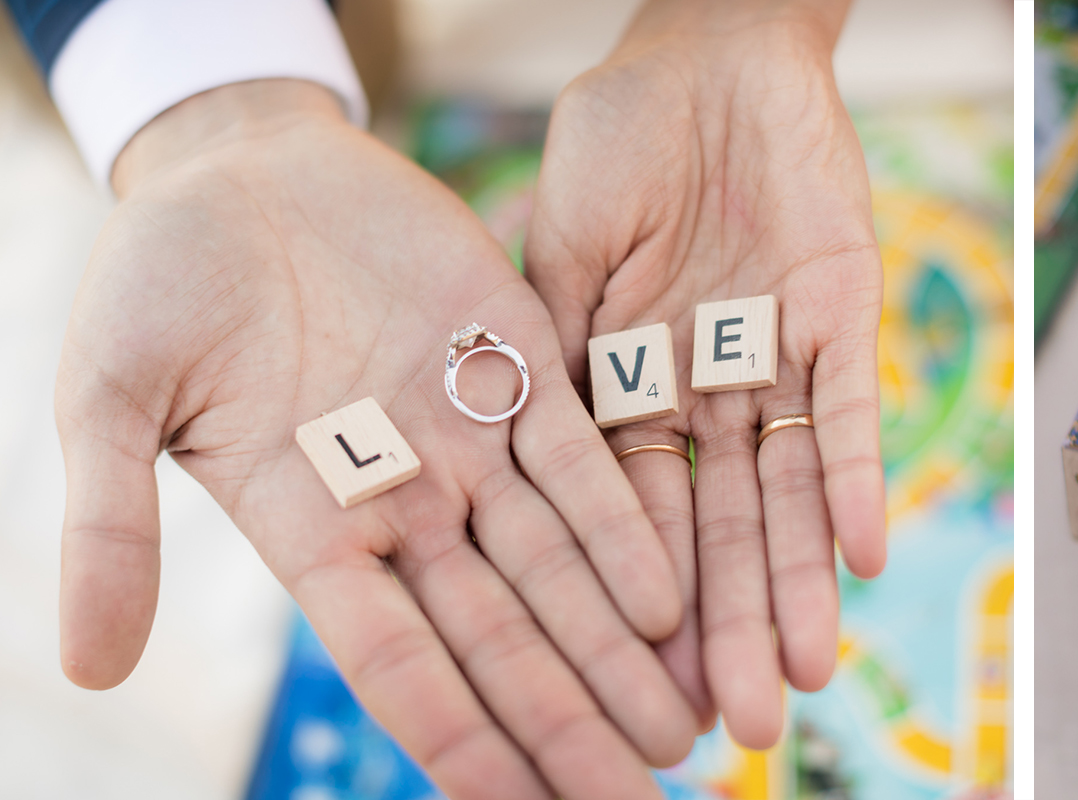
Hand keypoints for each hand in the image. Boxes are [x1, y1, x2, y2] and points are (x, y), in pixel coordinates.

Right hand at [57, 80, 688, 799]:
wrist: (236, 166)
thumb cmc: (155, 283)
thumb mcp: (108, 400)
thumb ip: (110, 526)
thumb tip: (85, 668)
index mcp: (312, 533)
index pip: (396, 664)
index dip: (455, 738)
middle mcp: (408, 506)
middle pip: (502, 639)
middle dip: (570, 722)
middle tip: (642, 799)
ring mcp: (469, 439)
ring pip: (560, 568)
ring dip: (620, 651)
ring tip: (684, 732)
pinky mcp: (520, 360)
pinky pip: (585, 460)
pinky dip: (626, 527)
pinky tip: (672, 599)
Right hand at [525, 0, 884, 747]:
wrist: (707, 51)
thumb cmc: (618, 138)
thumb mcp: (561, 252)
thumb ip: (554, 357)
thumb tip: (524, 475)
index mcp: (632, 384)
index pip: (638, 518)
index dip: (642, 602)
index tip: (641, 689)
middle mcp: (710, 388)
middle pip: (723, 527)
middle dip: (730, 626)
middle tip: (740, 728)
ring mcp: (777, 354)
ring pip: (790, 489)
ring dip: (796, 581)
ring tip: (801, 677)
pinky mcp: (842, 308)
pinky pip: (852, 405)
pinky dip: (854, 474)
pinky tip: (863, 555)